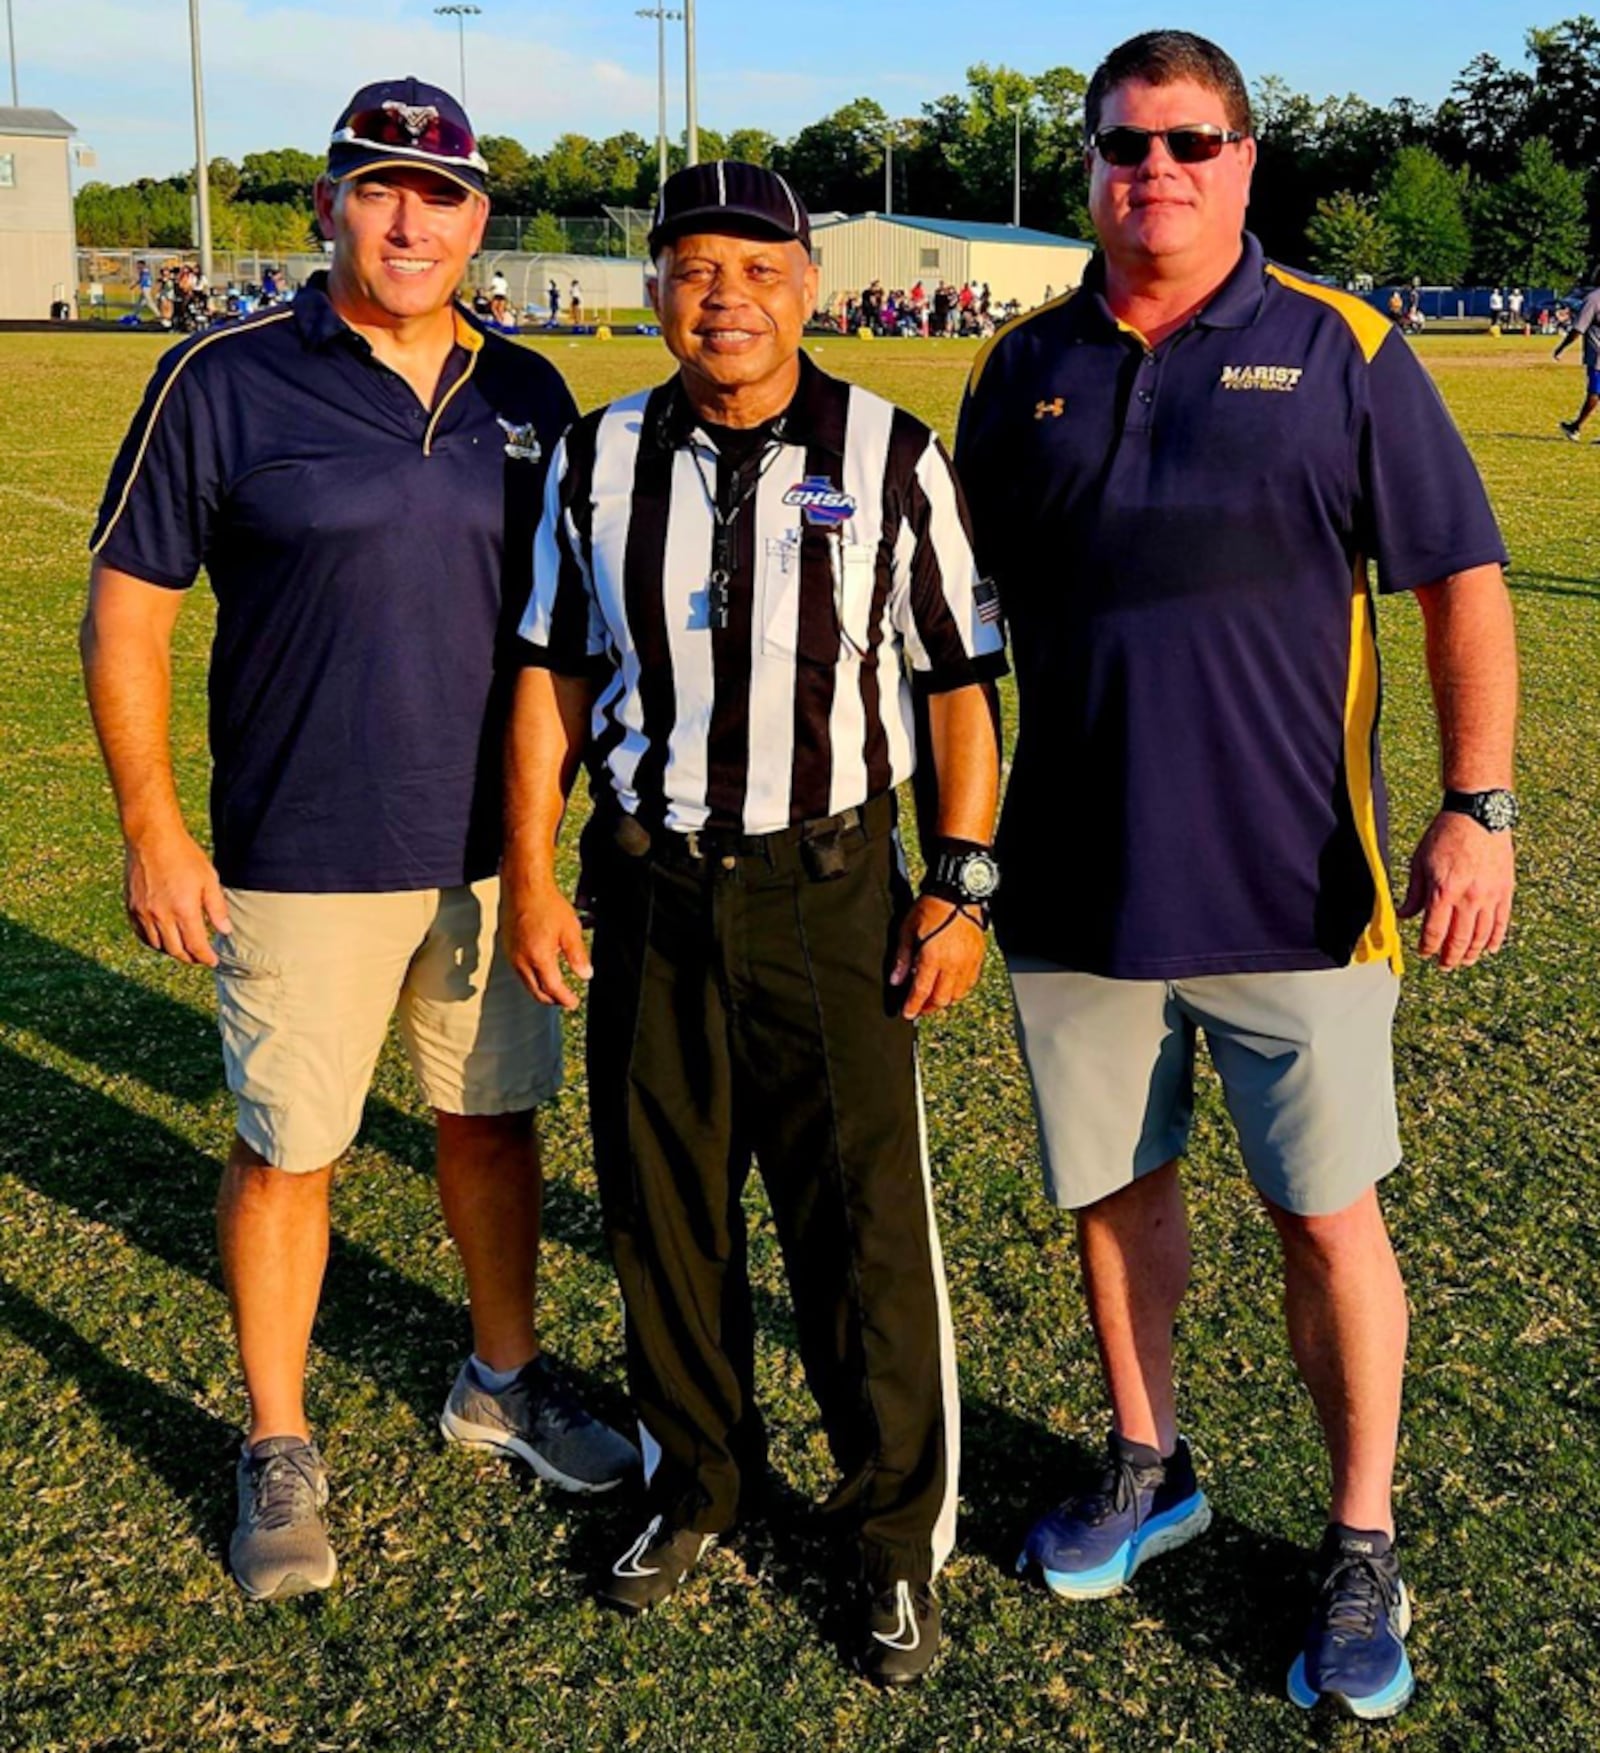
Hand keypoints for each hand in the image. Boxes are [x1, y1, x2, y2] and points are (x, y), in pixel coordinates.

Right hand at [124, 829, 230, 965]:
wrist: (152, 838)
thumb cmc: (184, 856)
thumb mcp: (209, 879)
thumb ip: (217, 908)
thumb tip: (225, 931)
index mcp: (184, 909)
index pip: (195, 945)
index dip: (205, 957)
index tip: (212, 961)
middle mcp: (161, 915)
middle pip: (176, 950)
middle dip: (190, 957)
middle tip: (200, 957)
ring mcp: (143, 912)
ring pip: (158, 945)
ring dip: (172, 951)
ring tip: (184, 949)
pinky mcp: (131, 907)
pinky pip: (142, 934)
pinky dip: (153, 942)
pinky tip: (163, 939)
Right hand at [501, 869, 592, 1008]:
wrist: (524, 887)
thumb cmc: (547, 904)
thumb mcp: (570, 930)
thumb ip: (578, 956)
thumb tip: (586, 975)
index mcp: (538, 957)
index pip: (553, 988)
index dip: (564, 999)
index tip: (574, 1003)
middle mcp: (521, 960)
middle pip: (536, 991)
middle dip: (552, 999)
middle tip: (566, 1000)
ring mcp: (512, 955)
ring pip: (526, 983)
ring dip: (541, 990)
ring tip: (555, 989)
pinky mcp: (507, 948)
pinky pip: (519, 972)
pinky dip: (531, 978)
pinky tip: (541, 972)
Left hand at [891, 896, 986, 1019]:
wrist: (958, 894)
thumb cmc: (932, 908)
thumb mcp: (908, 930)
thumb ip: (902, 958)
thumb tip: (895, 980)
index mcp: (933, 957)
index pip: (921, 991)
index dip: (913, 1006)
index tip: (907, 1015)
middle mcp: (952, 964)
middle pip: (941, 999)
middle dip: (928, 1008)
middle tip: (919, 1008)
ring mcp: (968, 962)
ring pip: (958, 995)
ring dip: (944, 1001)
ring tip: (933, 999)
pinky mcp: (978, 958)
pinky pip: (970, 983)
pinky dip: (960, 991)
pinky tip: (951, 988)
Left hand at [1397, 811, 1514, 968]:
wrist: (1478, 814)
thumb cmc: (1444, 835)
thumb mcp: (1419, 863)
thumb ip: (1413, 893)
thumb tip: (1402, 916)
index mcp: (1443, 892)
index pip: (1434, 932)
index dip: (1427, 947)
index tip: (1423, 952)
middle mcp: (1468, 898)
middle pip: (1459, 940)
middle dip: (1449, 957)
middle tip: (1444, 965)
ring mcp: (1490, 895)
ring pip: (1482, 935)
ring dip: (1472, 953)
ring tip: (1464, 961)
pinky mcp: (1506, 890)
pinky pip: (1502, 922)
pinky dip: (1495, 938)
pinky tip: (1489, 949)